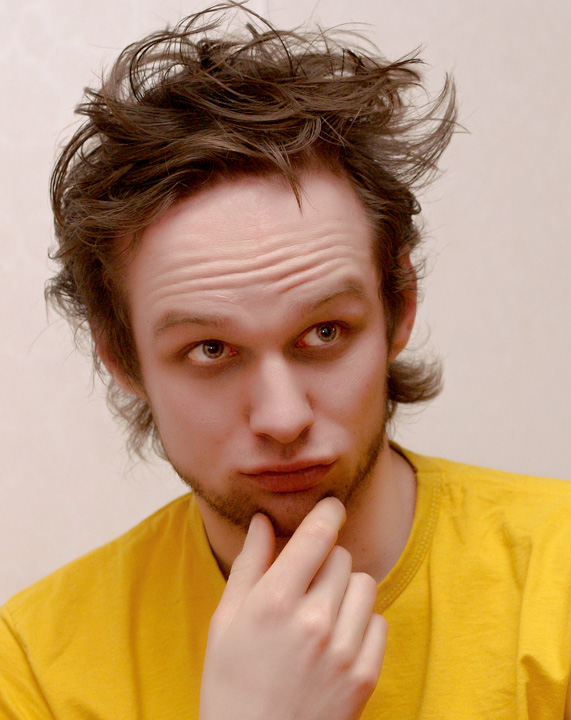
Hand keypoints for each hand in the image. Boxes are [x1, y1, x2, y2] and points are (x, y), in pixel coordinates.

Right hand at [199, 497, 386, 719]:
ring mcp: (343, 650)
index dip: (327, 513)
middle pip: (340, 558)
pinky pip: (379, 621)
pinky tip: (337, 639)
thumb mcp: (226, 621)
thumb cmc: (230, 684)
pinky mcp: (365, 675)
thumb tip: (262, 522)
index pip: (316, 535)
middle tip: (305, 585)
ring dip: (346, 589)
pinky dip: (362, 623)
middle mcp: (313, 620)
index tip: (331, 507)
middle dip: (324, 562)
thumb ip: (249, 565)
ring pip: (364, 584)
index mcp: (274, 601)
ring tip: (323, 612)